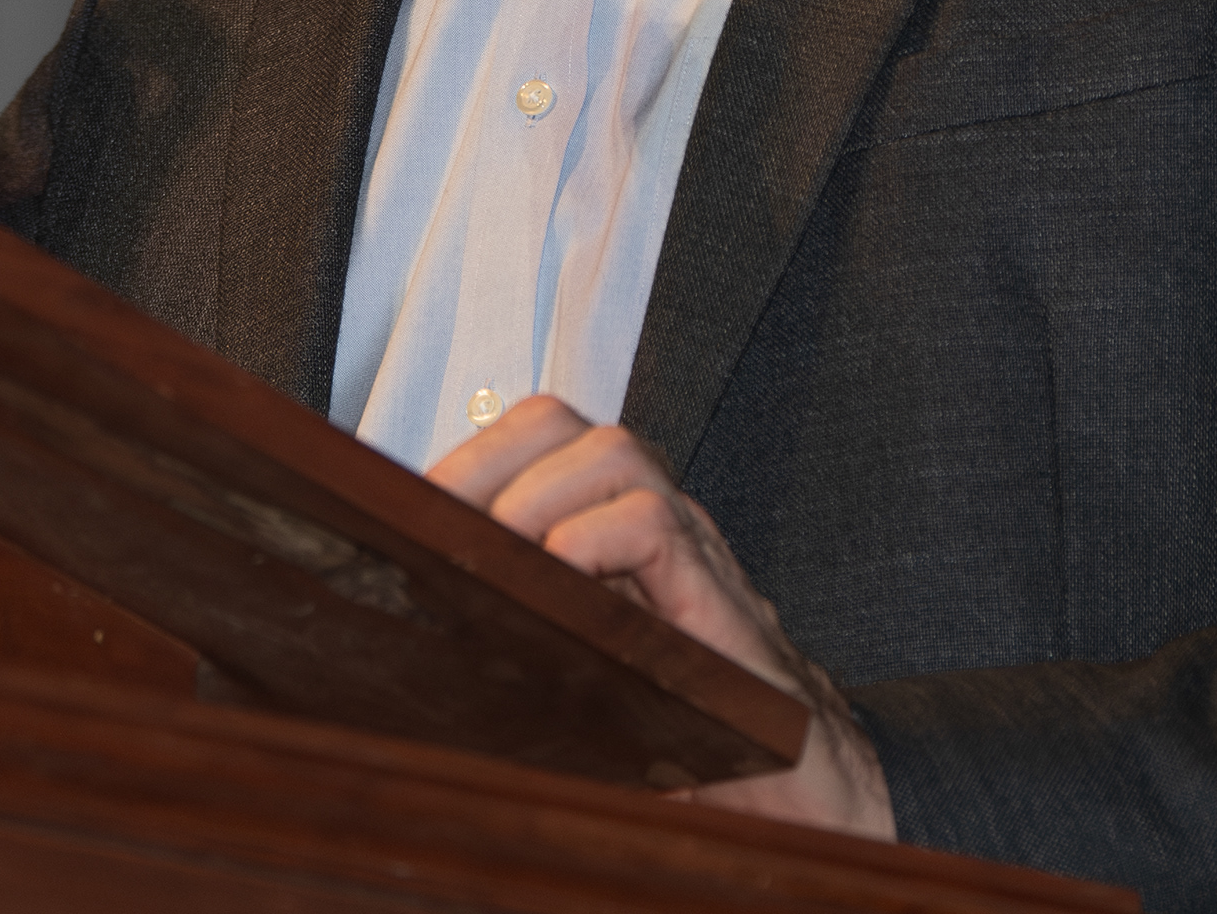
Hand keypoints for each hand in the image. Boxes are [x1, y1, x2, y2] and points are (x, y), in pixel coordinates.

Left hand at [429, 396, 894, 839]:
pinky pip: (656, 526)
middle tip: (444, 527)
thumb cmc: (686, 736)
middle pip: (566, 426)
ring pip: (615, 454)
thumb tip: (420, 628)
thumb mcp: (585, 675)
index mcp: (612, 533)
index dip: (471, 458)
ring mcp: (692, 556)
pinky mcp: (719, 604)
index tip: (417, 511)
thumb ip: (526, 635)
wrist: (799, 789)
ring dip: (535, 495)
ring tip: (500, 554)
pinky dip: (595, 538)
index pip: (536, 440)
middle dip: (488, 462)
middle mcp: (655, 526)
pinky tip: (561, 581)